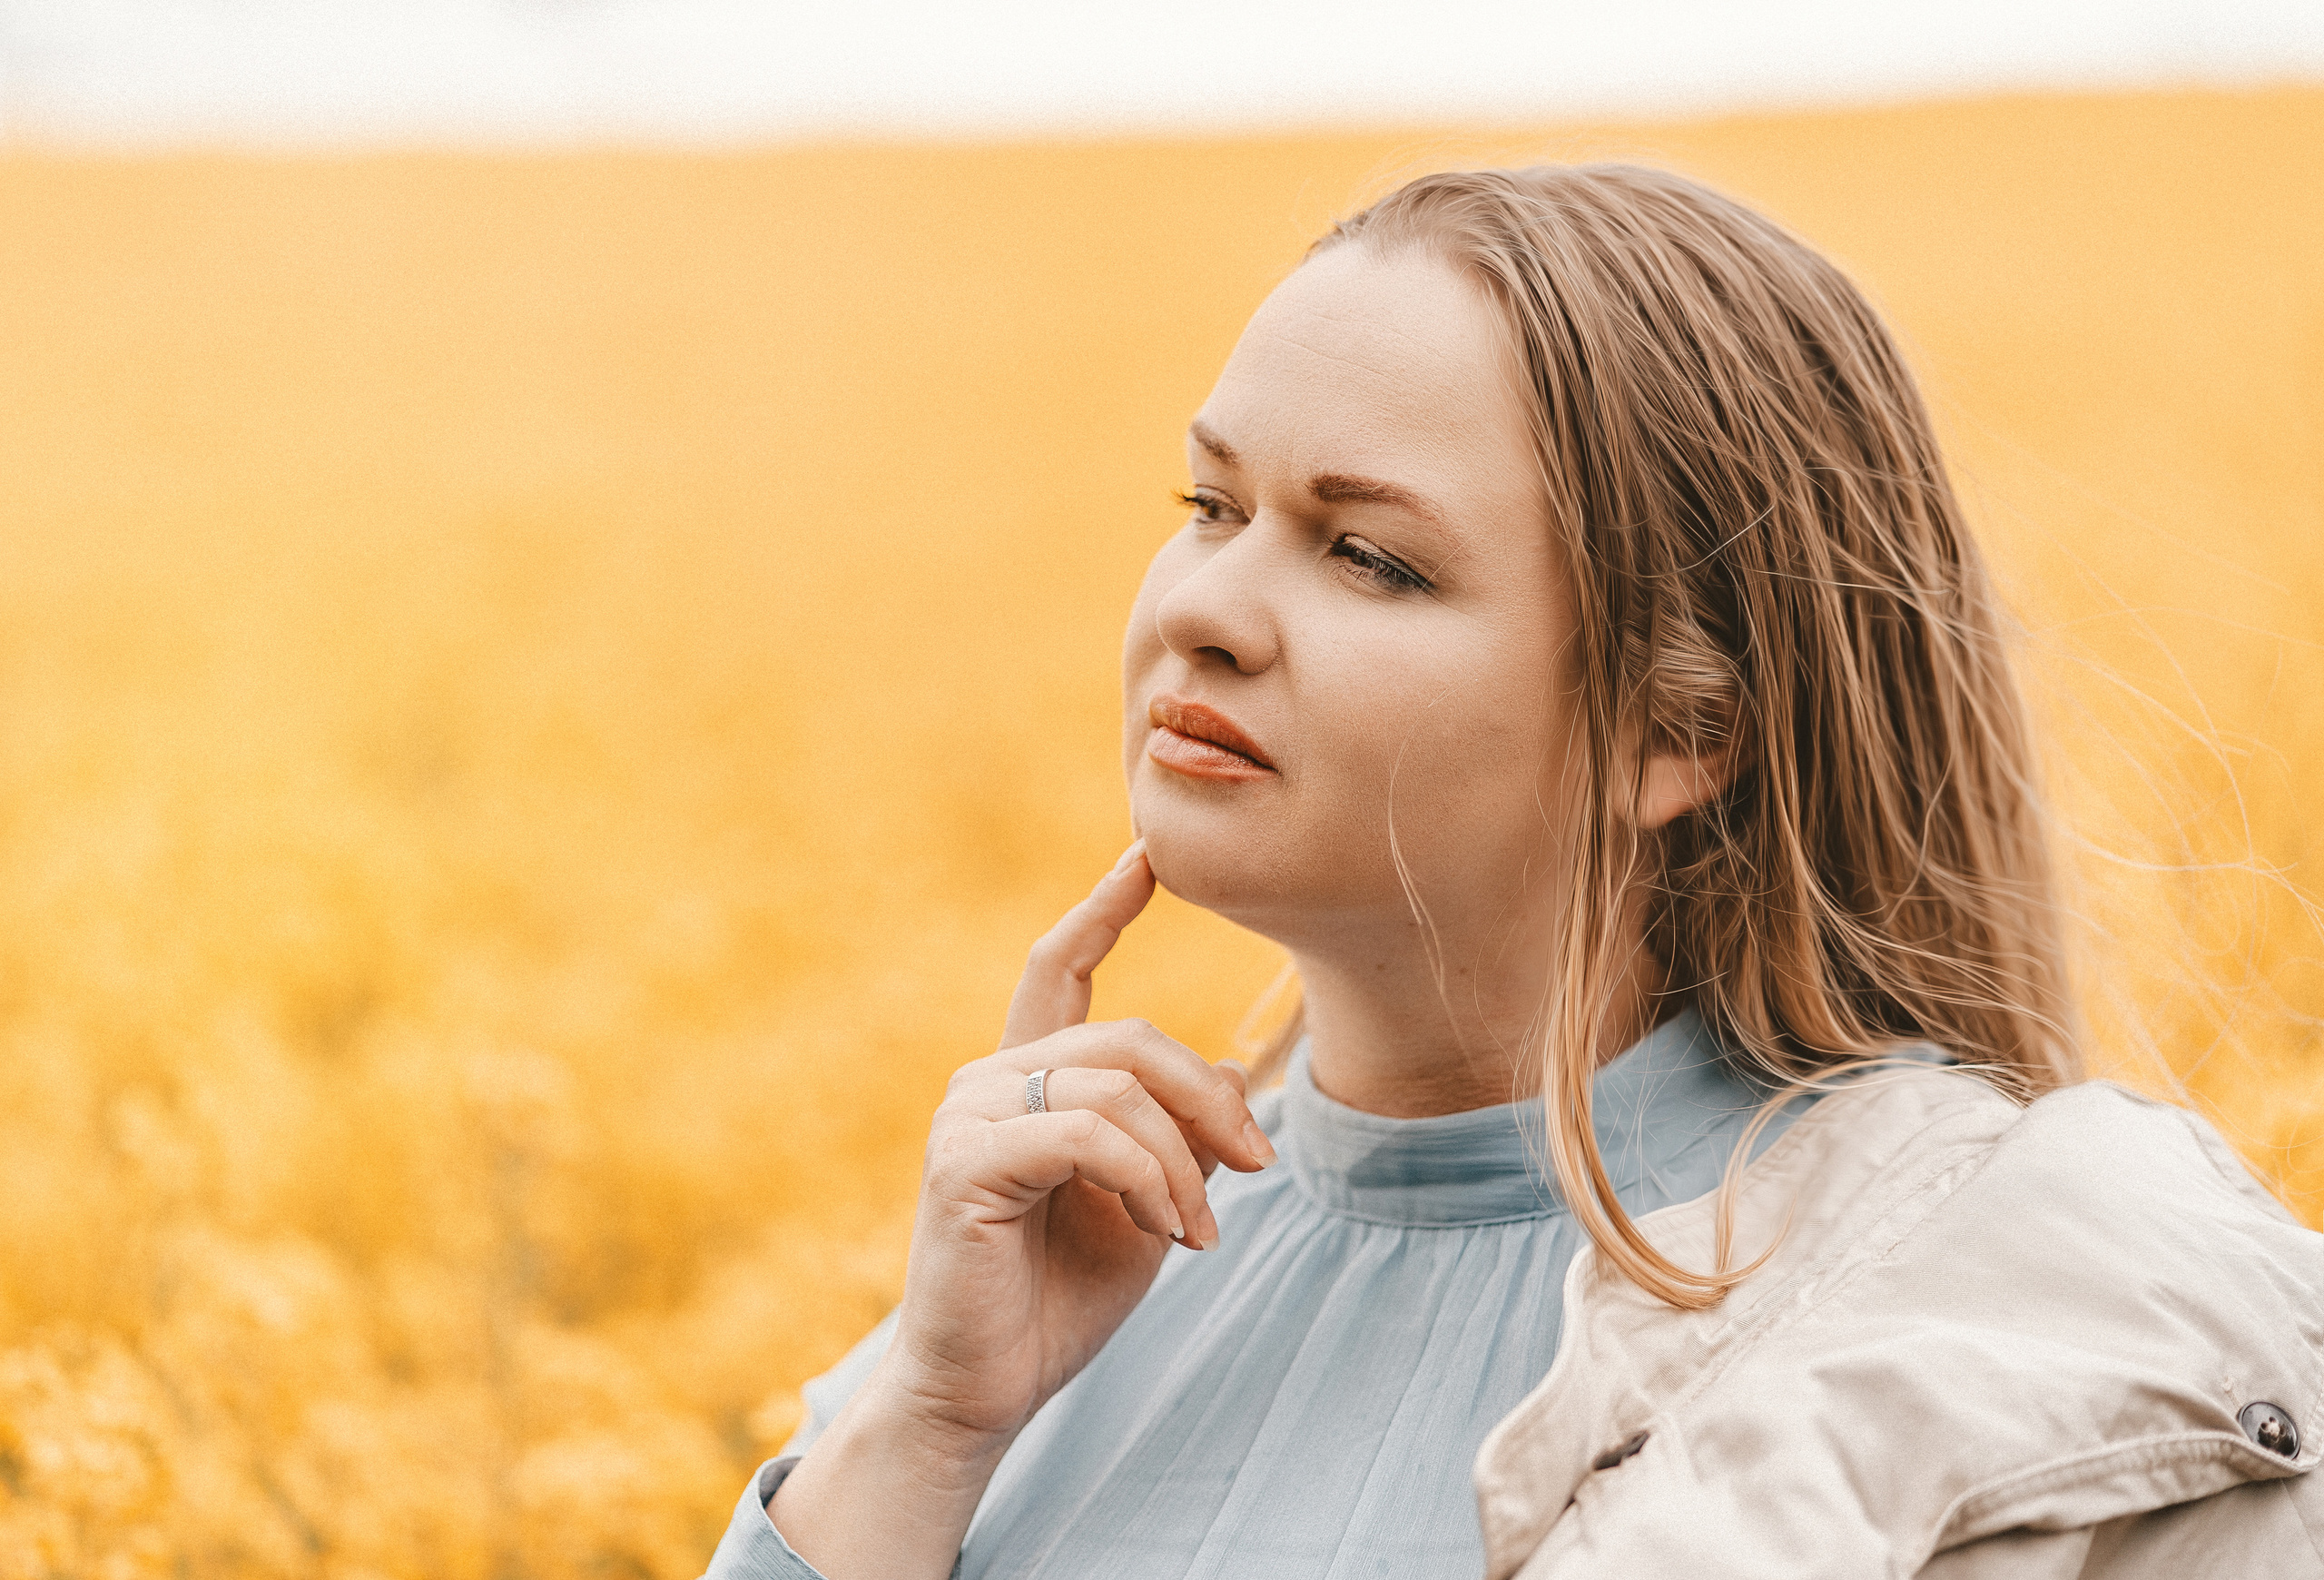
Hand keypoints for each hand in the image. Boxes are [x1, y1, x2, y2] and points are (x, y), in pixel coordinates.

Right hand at [768, 841, 1274, 1578]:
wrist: (984, 1390)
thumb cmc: (1058, 1299)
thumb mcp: (1146, 1203)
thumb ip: (1178, 1136)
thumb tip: (1235, 1078)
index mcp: (1025, 1079)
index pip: (1059, 968)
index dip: (1104, 908)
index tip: (1149, 854)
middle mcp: (988, 1079)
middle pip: (1128, 1038)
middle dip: (1208, 1099)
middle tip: (1256, 1169)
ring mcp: (969, 1113)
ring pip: (1117, 1084)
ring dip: (1183, 1161)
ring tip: (1199, 1232)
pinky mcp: (965, 1160)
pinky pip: (1087, 1134)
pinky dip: (1148, 1179)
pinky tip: (1166, 1232)